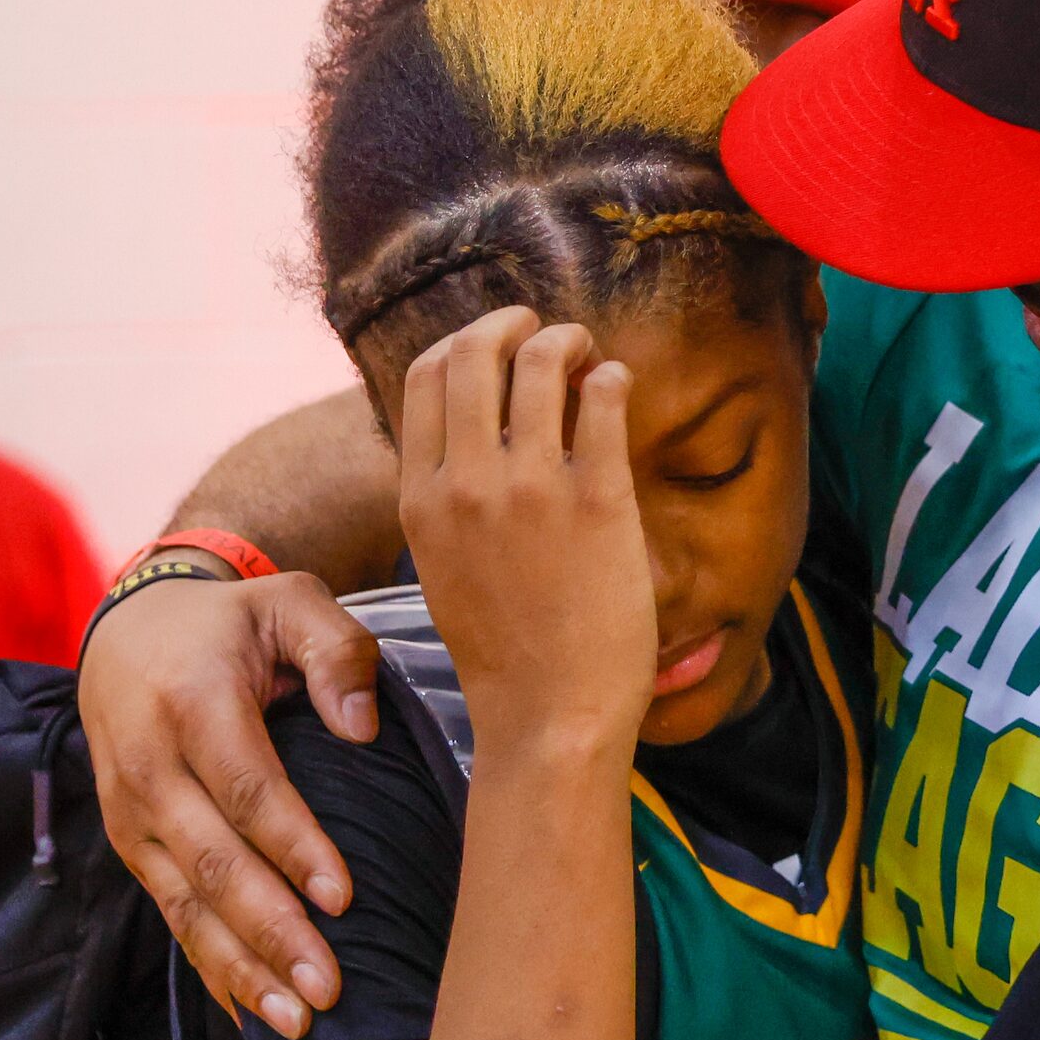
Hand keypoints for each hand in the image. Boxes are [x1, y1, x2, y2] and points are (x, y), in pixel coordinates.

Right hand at [82, 569, 380, 1036]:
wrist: (133, 628)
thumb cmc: (235, 623)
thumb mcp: (293, 601)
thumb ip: (338, 650)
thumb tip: (362, 727)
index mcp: (192, 704)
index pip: (248, 789)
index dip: (294, 848)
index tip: (343, 899)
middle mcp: (149, 766)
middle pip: (213, 861)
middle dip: (272, 932)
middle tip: (327, 988)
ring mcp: (133, 814)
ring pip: (185, 903)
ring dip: (241, 967)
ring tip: (296, 1020)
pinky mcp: (133, 845)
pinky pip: (172, 912)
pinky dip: (212, 965)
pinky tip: (253, 1010)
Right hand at [399, 309, 655, 753]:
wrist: (549, 715)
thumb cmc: (506, 651)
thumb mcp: (445, 566)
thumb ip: (449, 500)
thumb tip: (476, 439)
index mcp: (420, 497)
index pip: (424, 375)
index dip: (463, 341)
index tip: (496, 342)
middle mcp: (468, 482)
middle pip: (476, 351)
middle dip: (514, 323)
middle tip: (548, 332)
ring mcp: (533, 488)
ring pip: (543, 361)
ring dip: (570, 342)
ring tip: (590, 357)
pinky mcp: (598, 501)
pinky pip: (604, 399)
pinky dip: (613, 376)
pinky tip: (619, 388)